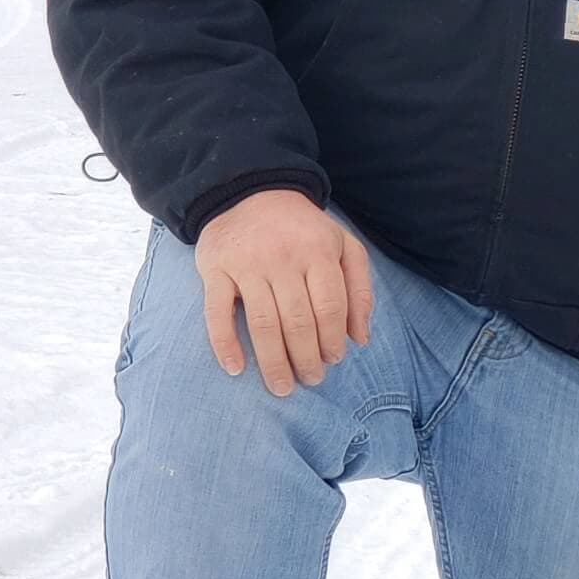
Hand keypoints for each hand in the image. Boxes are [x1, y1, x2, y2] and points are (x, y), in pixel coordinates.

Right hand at [195, 190, 373, 395]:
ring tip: (282, 387)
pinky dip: (225, 344)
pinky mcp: (216, 270)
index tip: (333, 359)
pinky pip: (218, 313)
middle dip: (307, 358)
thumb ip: (359, 288)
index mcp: (318, 253)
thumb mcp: (343, 246)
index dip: (333, 339)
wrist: (249, 191)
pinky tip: (235, 368)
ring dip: (273, 361)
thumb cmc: (303, 229)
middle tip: (311, 379)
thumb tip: (362, 337)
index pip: (330, 307)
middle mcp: (283, 259)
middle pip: (298, 321)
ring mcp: (247, 265)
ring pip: (263, 323)